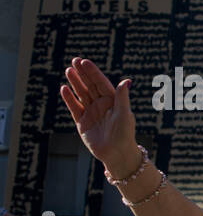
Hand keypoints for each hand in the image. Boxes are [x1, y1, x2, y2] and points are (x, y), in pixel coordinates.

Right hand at [60, 57, 137, 174]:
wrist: (116, 154)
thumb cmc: (124, 134)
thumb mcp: (124, 114)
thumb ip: (122, 98)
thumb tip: (126, 81)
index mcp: (113, 101)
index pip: (101, 83)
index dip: (93, 73)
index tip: (85, 62)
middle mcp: (101, 105)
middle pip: (90, 86)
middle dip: (83, 74)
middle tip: (74, 61)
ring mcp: (91, 113)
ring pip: (81, 94)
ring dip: (75, 83)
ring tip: (68, 70)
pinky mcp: (82, 122)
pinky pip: (74, 108)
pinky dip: (69, 99)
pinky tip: (64, 88)